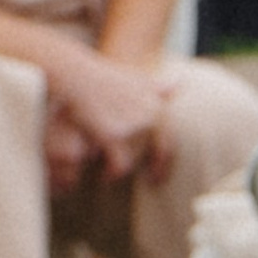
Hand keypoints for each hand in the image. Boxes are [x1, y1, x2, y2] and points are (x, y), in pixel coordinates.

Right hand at [46, 43, 182, 184]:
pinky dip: (113, 173)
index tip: (161, 175)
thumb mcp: (135, 79)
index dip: (167, 160)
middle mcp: (151, 115)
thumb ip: (157, 87)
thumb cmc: (103, 78)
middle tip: (151, 181)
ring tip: (111, 176)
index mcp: (157, 105)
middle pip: (157, 154)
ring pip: (136, 161)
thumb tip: (180, 82)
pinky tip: (105, 177)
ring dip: (124, 171)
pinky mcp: (114, 136)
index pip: (169, 141)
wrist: (78, 77)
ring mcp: (133, 126)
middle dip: (155, 170)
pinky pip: (120, 165)